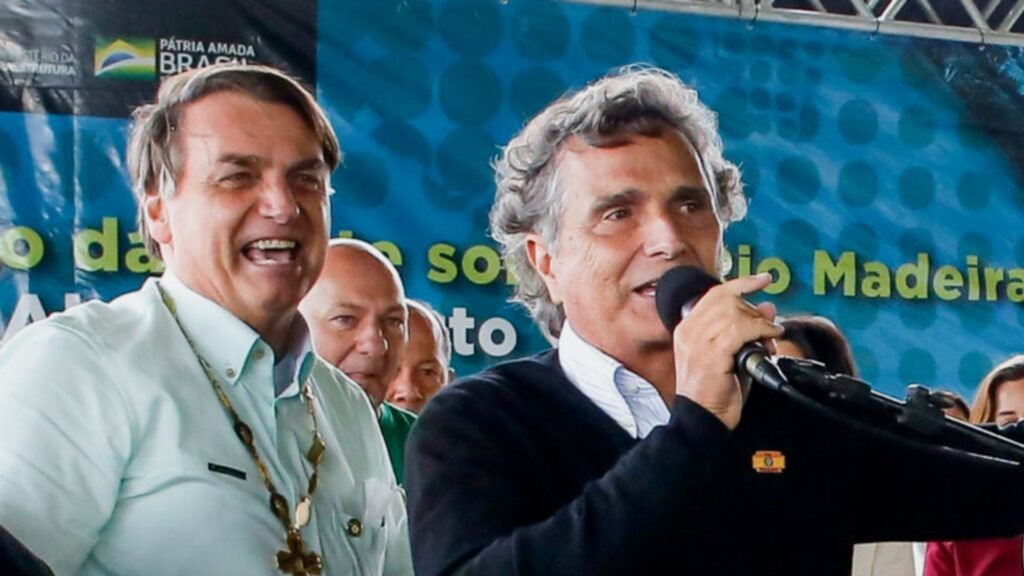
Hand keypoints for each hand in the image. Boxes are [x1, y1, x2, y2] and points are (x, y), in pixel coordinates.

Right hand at [672, 273, 781, 429]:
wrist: (702, 420)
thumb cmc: (716, 393)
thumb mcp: (734, 355)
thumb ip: (748, 330)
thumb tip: (768, 307)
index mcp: (688, 329)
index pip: (714, 295)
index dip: (741, 283)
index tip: (763, 278)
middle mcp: (689, 332)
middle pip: (726, 299)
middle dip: (753, 309)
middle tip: (767, 328)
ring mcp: (697, 342)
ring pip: (733, 312)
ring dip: (760, 322)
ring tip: (771, 337)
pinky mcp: (711, 354)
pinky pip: (740, 330)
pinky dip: (760, 330)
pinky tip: (769, 339)